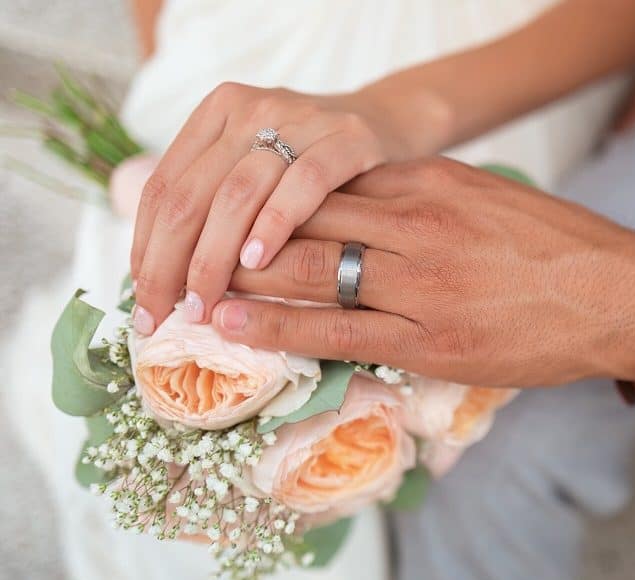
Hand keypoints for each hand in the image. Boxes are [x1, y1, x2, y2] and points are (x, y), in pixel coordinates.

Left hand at [130, 84, 420, 334]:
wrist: (390, 125)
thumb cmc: (313, 164)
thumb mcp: (256, 168)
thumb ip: (214, 203)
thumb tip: (160, 280)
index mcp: (218, 113)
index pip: (163, 188)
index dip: (145, 250)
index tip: (144, 302)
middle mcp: (251, 109)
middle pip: (191, 195)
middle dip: (169, 264)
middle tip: (167, 316)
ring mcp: (299, 119)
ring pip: (236, 194)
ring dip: (213, 258)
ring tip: (204, 304)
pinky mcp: (346, 138)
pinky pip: (302, 184)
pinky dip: (273, 225)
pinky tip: (257, 262)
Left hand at [209, 157, 634, 387]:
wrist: (620, 295)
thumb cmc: (559, 248)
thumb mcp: (488, 198)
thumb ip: (426, 200)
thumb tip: (369, 208)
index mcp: (431, 182)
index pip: (329, 182)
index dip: (270, 196)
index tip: (231, 207)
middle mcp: (417, 223)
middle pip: (305, 218)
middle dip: (241, 233)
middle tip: (188, 244)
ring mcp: (421, 281)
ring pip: (310, 270)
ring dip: (243, 277)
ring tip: (189, 285)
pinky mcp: (430, 337)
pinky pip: (336, 329)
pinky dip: (276, 326)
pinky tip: (232, 325)